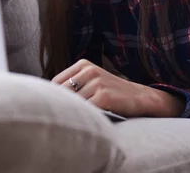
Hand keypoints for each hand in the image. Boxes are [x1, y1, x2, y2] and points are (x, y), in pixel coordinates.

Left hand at [52, 59, 184, 117]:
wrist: (142, 98)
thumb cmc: (113, 94)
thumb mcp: (93, 82)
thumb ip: (74, 87)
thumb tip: (48, 99)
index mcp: (83, 65)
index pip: (56, 83)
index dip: (54, 98)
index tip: (54, 109)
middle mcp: (89, 70)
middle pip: (61, 93)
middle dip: (61, 107)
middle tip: (60, 120)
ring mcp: (97, 82)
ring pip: (73, 103)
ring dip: (73, 114)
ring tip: (75, 123)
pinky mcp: (104, 96)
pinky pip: (86, 111)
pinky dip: (85, 119)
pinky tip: (88, 123)